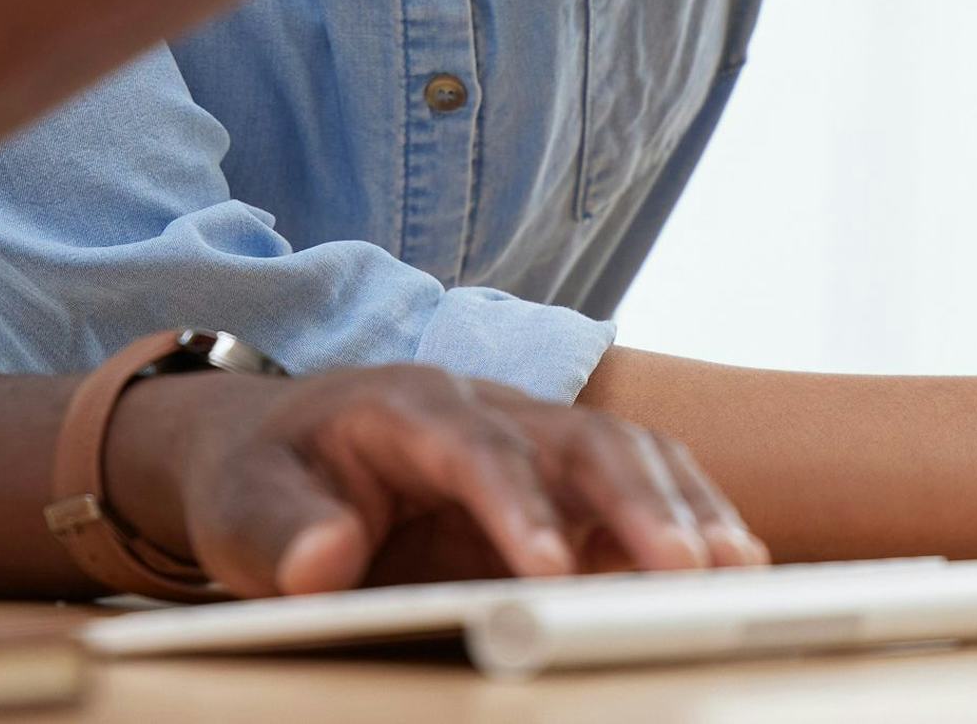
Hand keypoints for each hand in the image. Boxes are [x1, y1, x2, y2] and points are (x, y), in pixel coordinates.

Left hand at [112, 364, 768, 597]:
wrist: (270, 450)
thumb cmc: (261, 482)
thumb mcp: (242, 510)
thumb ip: (281, 534)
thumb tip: (322, 561)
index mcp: (403, 405)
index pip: (470, 443)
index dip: (514, 503)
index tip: (547, 569)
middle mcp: (483, 408)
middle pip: (575, 436)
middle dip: (635, 499)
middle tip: (685, 570)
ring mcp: (527, 441)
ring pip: (623, 453)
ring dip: (681, 506)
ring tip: (734, 571)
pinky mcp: (555, 485)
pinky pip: (635, 489)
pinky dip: (686, 519)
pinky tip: (732, 562)